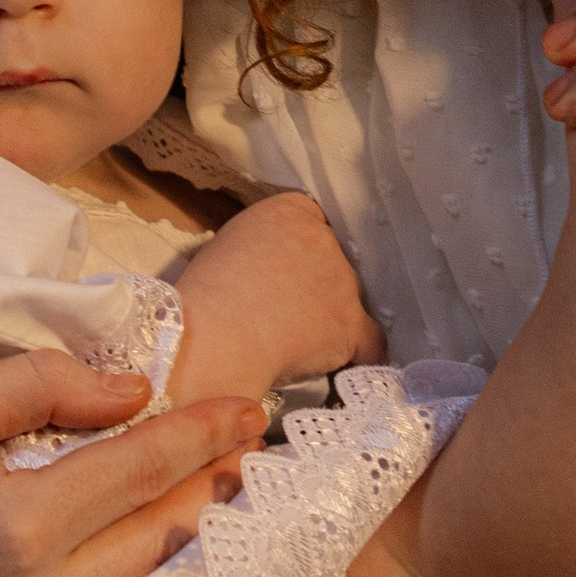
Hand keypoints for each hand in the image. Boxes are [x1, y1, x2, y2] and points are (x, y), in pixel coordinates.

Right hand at [0, 352, 267, 576]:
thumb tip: (131, 393)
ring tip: (211, 490)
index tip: (250, 407)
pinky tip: (142, 546)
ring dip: (178, 535)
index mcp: (16, 524)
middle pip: (156, 538)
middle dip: (209, 486)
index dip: (204, 433)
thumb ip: (43, 386)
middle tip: (246, 446)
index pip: (141, 469)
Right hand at [171, 192, 383, 403]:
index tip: (283, 272)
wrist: (216, 336)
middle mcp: (324, 240)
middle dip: (315, 285)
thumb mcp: (225, 248)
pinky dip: (358, 354)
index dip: (299, 251)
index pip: (311, 222)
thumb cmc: (205, 295)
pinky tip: (342, 363)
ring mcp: (343, 283)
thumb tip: (264, 272)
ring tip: (293, 343)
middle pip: (334, 262)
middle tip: (282, 311)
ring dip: (331, 319)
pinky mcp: (351, 326)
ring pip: (350, 301)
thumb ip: (258, 249)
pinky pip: (371, 342)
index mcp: (289, 213)